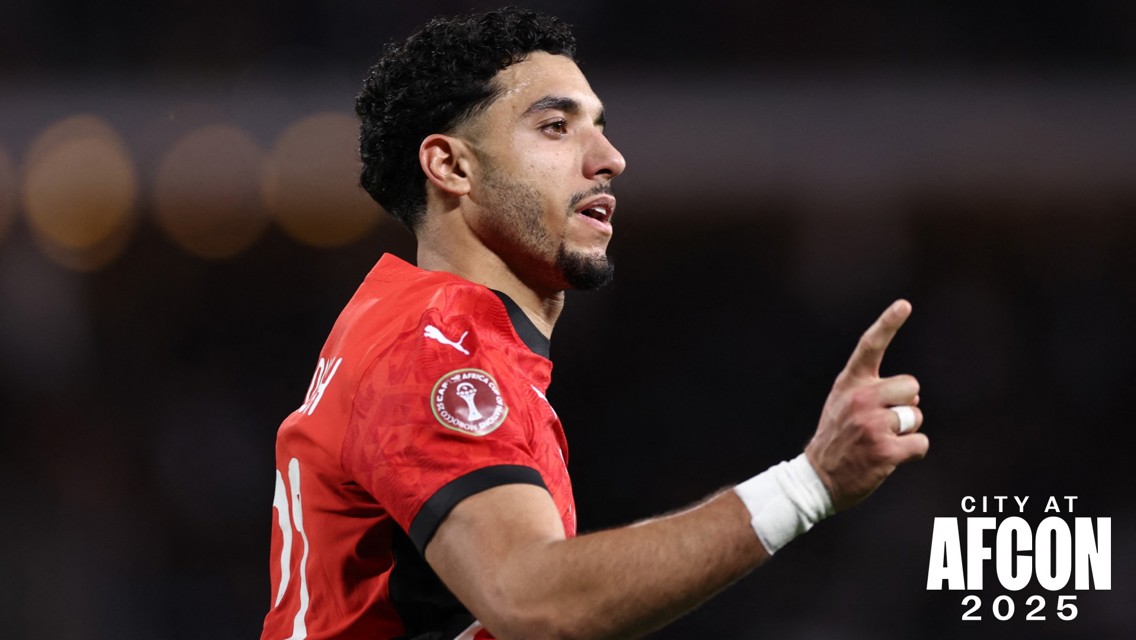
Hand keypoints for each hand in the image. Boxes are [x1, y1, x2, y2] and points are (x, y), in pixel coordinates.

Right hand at [805, 300, 927, 511]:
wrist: (817, 479)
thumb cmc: (837, 439)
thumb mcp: (842, 404)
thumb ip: (871, 390)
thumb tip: (912, 396)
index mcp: (849, 383)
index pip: (870, 346)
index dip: (888, 323)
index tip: (904, 304)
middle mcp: (860, 399)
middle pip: (912, 388)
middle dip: (907, 405)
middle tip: (883, 423)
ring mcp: (872, 425)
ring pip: (917, 418)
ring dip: (907, 432)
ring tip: (881, 442)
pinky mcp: (884, 451)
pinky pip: (920, 444)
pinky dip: (912, 453)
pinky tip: (890, 458)